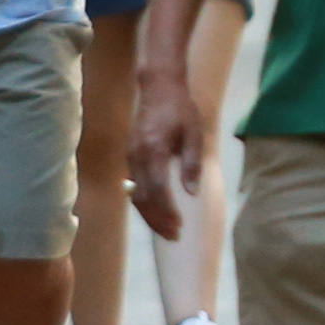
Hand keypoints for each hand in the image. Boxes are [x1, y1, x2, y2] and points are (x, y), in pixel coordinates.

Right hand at [127, 67, 196, 239]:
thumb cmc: (181, 110)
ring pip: (135, 195)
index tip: (179, 226)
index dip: (167, 211)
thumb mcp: (194, 134)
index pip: (158, 189)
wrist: (158, 88)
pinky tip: (156, 213)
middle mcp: (137, 155)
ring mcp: (130, 156)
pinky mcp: (130, 156)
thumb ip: (192, 164)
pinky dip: (143, 203)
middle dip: (157, 220)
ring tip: (165, 230)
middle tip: (173, 236)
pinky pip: (133, 186)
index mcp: (154, 149)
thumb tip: (192, 193)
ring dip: (149, 216)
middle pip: (142, 198)